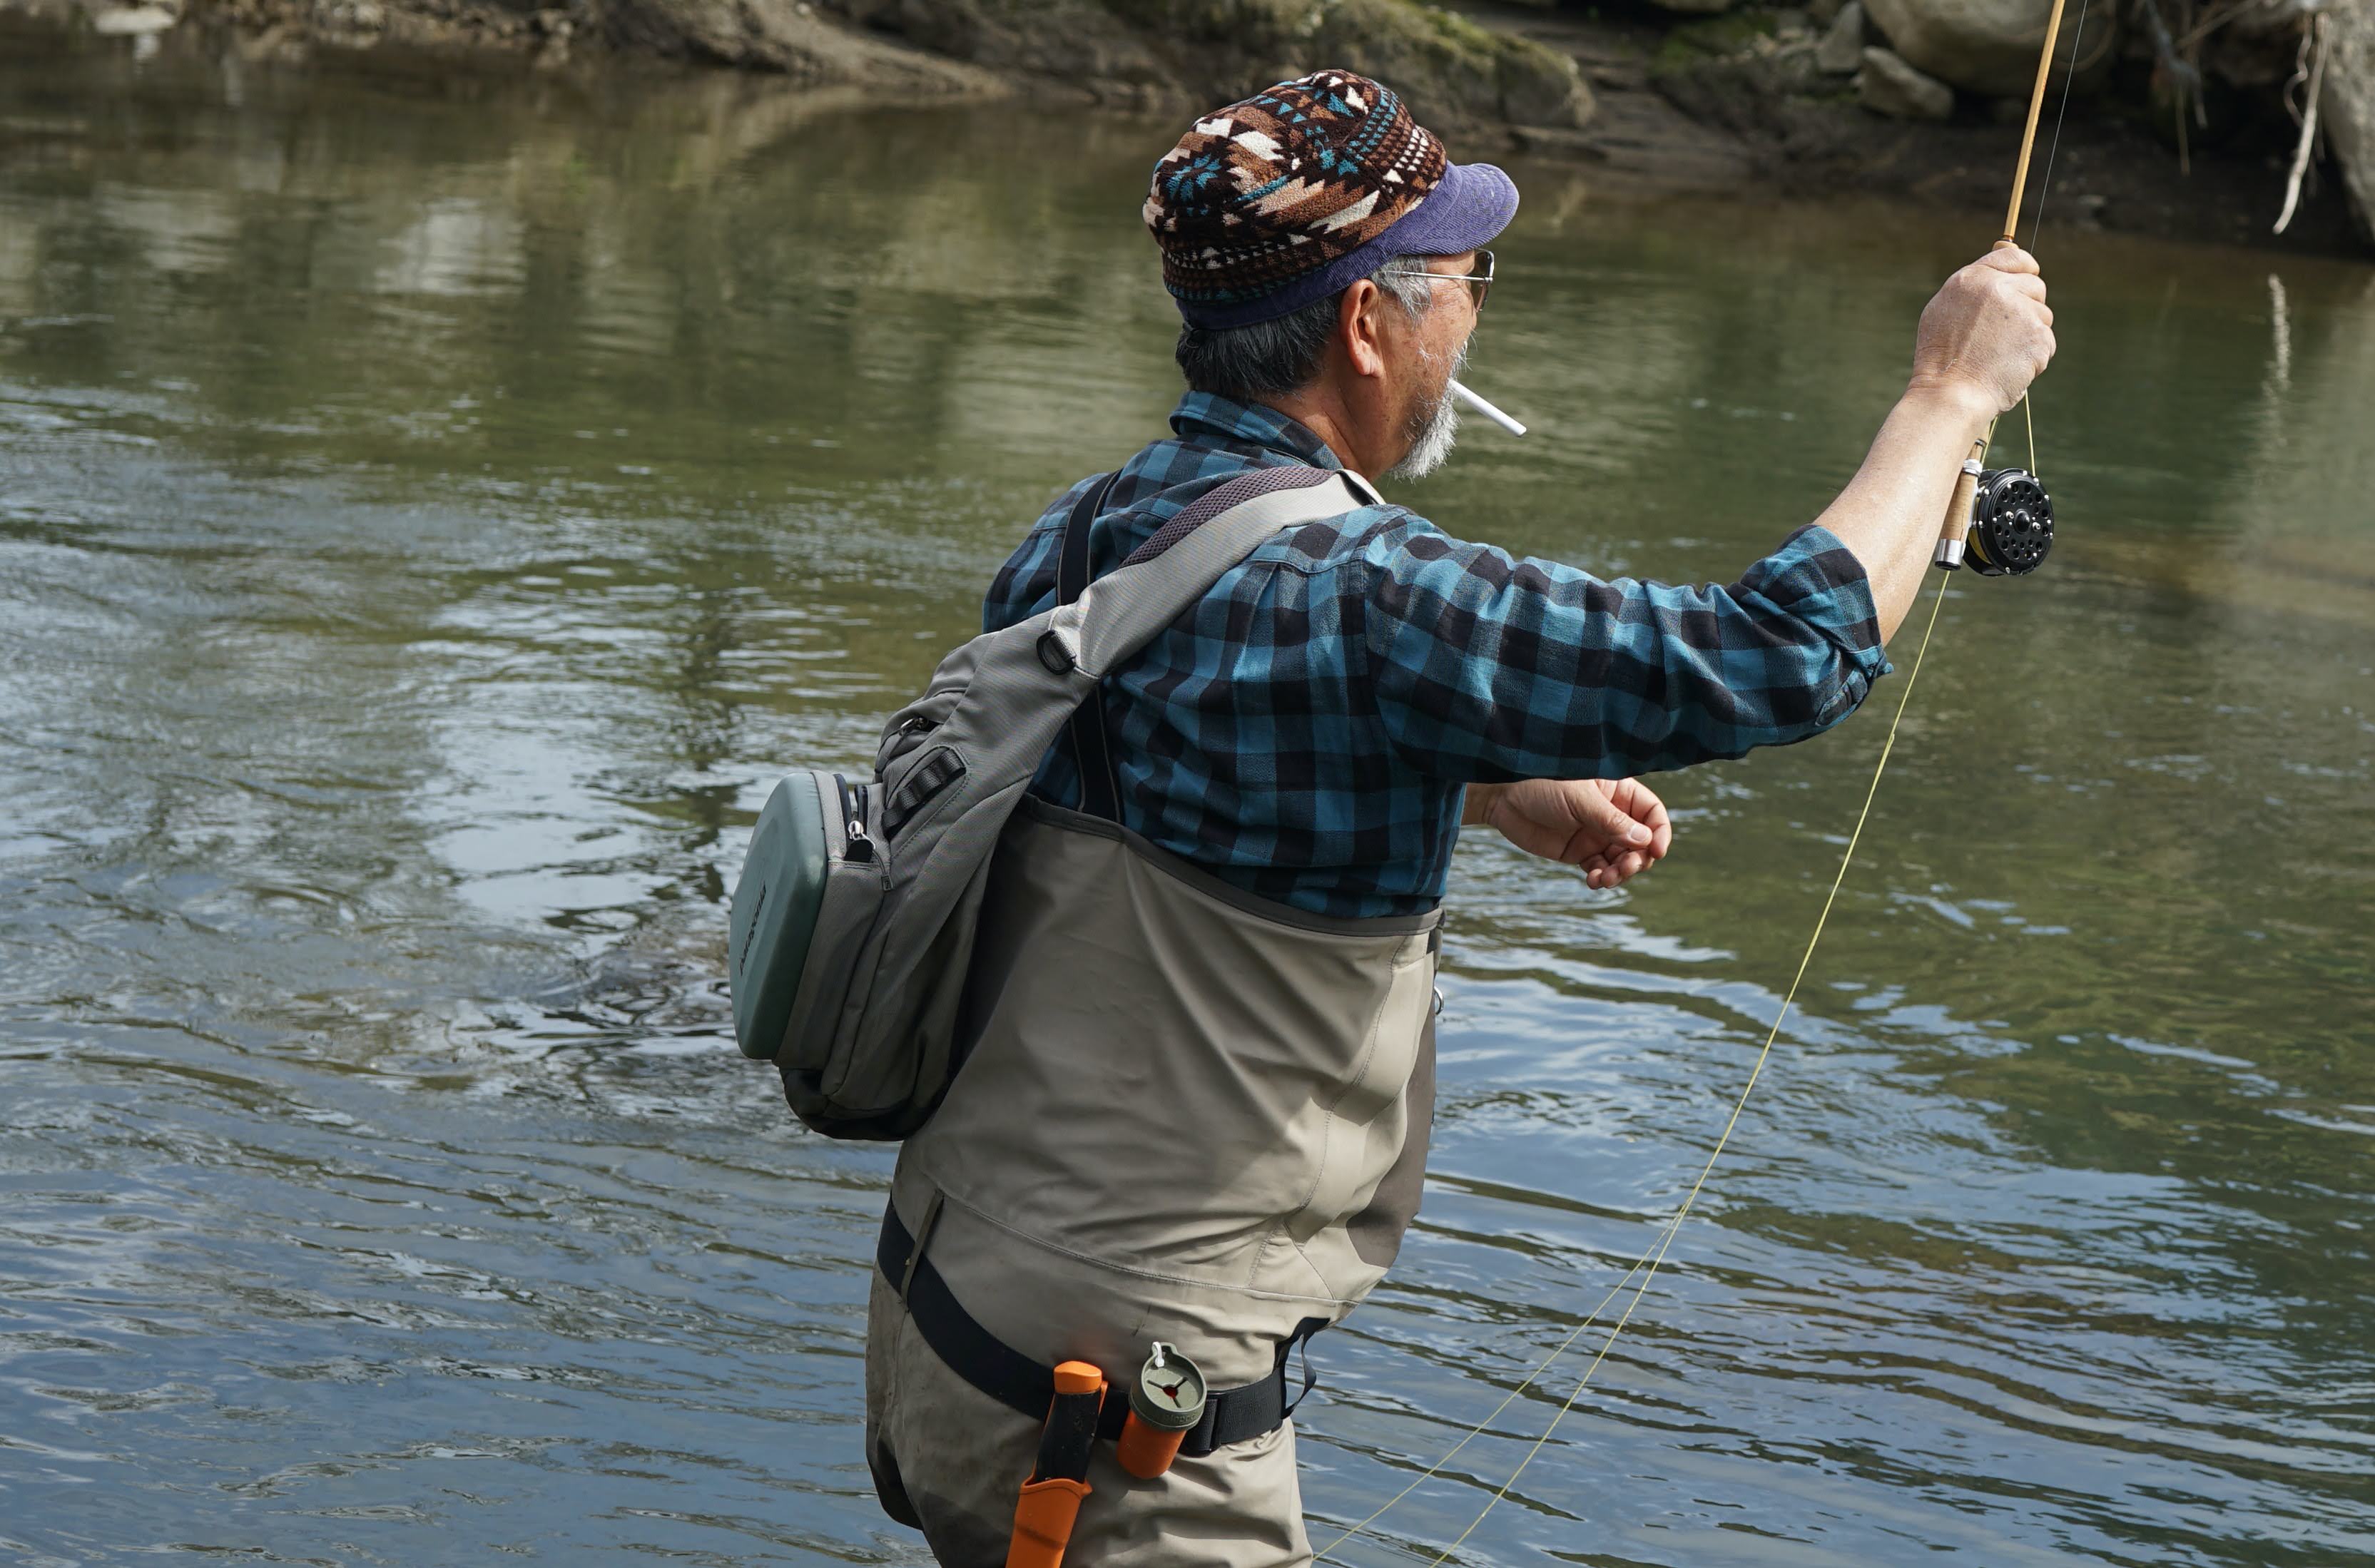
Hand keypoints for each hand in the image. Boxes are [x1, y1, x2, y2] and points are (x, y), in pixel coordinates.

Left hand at [1468, 778, 1672, 888]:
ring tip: (1605, 878)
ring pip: (1622, 859)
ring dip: (1620, 873)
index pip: (1652, 813)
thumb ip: (1611, 821)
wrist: (1502, 796)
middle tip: (1624, 867)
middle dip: (1638, 859)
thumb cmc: (1541, 784)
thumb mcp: (1579, 799)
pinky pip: (1600, 868)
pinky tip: (1593, 880)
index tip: (1656, 851)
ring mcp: (1595, 834)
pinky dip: (1601, 877)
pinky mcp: (1578, 851)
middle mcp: (1611, 814)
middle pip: (1641, 842)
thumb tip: (1645, 841)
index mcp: (1618, 792)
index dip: (1660, 832)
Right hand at [1908, 246, 2056, 414]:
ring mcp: (2020, 311)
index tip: (2029, 276)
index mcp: (1971, 280)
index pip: (2013, 256)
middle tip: (2005, 334)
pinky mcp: (2037, 335)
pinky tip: (2011, 367)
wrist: (1950, 395)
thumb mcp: (1943, 312)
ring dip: (2030, 334)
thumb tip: (1998, 278)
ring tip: (2001, 355)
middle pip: (2035, 285)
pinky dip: (2034, 356)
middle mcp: (1997, 289)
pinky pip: (2047, 341)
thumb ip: (1972, 290)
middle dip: (2028, 306)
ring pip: (2043, 315)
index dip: (2026, 267)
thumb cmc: (1941, 361)